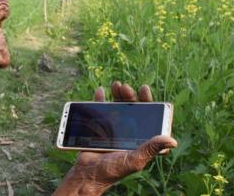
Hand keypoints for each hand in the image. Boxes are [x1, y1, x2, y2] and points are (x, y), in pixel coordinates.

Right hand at [53, 81, 176, 195]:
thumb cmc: (112, 170)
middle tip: (126, 88)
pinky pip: (101, 110)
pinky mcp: (100, 127)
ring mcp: (115, 129)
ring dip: (118, 95)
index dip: (149, 102)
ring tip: (116, 85)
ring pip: (119, 107)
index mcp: (141, 140)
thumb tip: (172, 140)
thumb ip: (150, 148)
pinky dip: (100, 99)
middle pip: (133, 109)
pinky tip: (100, 91)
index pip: (149, 117)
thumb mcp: (134, 159)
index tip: (144, 89)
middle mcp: (130, 132)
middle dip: (130, 96)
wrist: (87, 173)